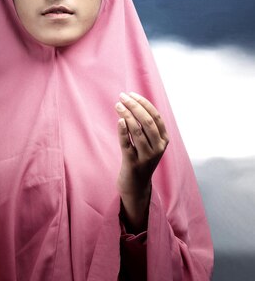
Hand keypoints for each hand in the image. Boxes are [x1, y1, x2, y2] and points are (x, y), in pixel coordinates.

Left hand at [114, 91, 169, 232]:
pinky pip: (127, 144)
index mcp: (164, 140)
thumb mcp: (149, 143)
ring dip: (126, 115)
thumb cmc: (140, 159)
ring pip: (137, 131)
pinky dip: (123, 131)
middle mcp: (158, 148)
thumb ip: (145, 127)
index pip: (156, 117)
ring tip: (118, 105)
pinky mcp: (133, 163)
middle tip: (122, 97)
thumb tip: (133, 103)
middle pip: (147, 122)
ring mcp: (146, 157)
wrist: (136, 186)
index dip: (144, 103)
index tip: (131, 94)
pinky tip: (119, 120)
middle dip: (134, 106)